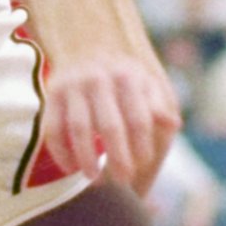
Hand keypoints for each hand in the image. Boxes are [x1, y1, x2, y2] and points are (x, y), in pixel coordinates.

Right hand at [44, 50, 179, 188]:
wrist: (85, 46)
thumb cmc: (123, 77)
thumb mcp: (145, 83)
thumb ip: (158, 106)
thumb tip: (173, 124)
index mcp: (128, 77)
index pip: (139, 118)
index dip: (142, 145)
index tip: (143, 164)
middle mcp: (99, 79)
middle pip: (110, 126)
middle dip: (118, 157)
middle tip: (123, 180)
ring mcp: (73, 86)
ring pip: (79, 128)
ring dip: (87, 158)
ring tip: (96, 180)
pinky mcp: (52, 95)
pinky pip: (53, 128)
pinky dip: (61, 152)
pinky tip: (71, 168)